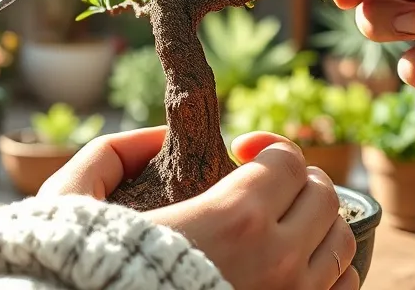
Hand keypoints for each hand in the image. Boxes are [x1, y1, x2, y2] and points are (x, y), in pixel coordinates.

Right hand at [40, 128, 357, 289]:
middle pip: (324, 195)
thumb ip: (109, 154)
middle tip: (258, 188)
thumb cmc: (87, 276)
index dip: (267, 148)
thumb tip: (152, 138)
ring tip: (274, 226)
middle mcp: (277, 260)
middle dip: (293, 181)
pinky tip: (290, 264)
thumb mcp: (73, 204)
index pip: (289, 159)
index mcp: (233, 218)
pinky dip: (327, 270)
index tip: (241, 153)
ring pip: (341, 242)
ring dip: (313, 224)